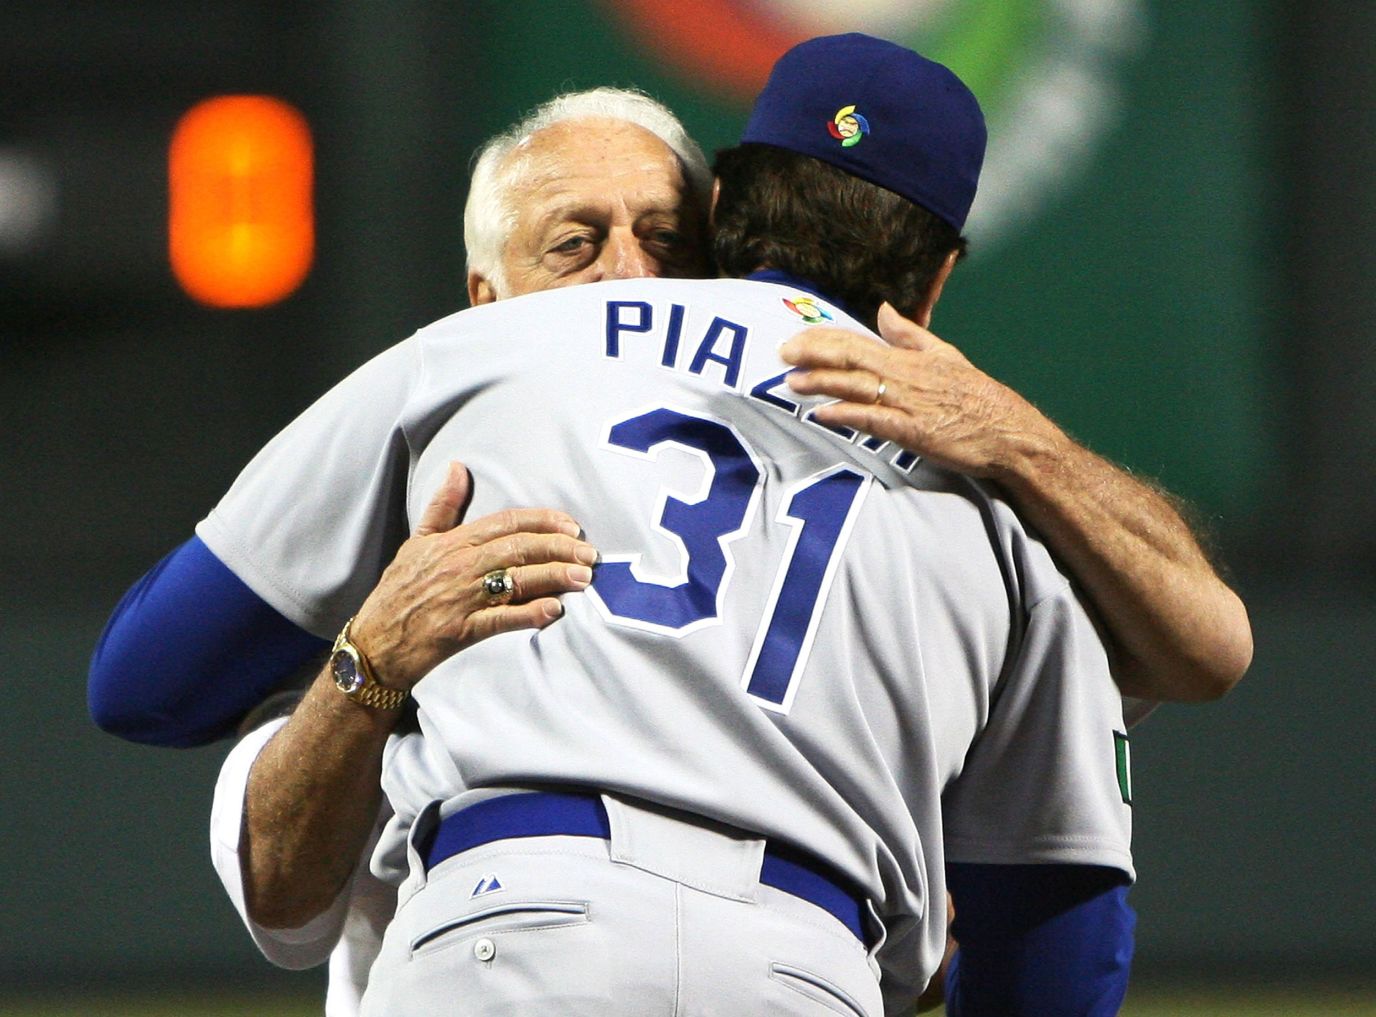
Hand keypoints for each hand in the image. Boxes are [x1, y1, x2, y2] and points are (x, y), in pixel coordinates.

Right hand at [349, 461, 596, 690]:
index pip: (506, 522)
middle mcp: (458, 566)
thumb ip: (442, 506)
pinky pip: (500, 620)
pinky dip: (528, 614)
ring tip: (583, 578)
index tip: (572, 526)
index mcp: (452, 542)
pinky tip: (554, 610)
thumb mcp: (417, 542)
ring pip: (515, 580)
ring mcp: (460, 598)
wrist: (374, 644)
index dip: (543, 521)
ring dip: (554, 577)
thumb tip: (458, 467)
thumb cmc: (399, 592)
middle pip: (518, 547)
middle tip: (590, 554)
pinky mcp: (459, 631)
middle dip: (559, 547)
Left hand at [779, 302, 1061, 478]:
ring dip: (821, 383)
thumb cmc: (976, 396)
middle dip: (812, 355)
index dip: (822, 340)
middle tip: (781, 355)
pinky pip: (872, 419)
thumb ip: (910, 333)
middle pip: (850, 359)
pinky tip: (822, 415)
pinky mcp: (912, 431)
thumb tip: (884, 309)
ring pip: (856, 387)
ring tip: (792, 383)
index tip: (794, 341)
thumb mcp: (945, 355)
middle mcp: (904, 376)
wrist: (1008, 432)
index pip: (856, 341)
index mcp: (909, 358)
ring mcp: (907, 403)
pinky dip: (846, 415)